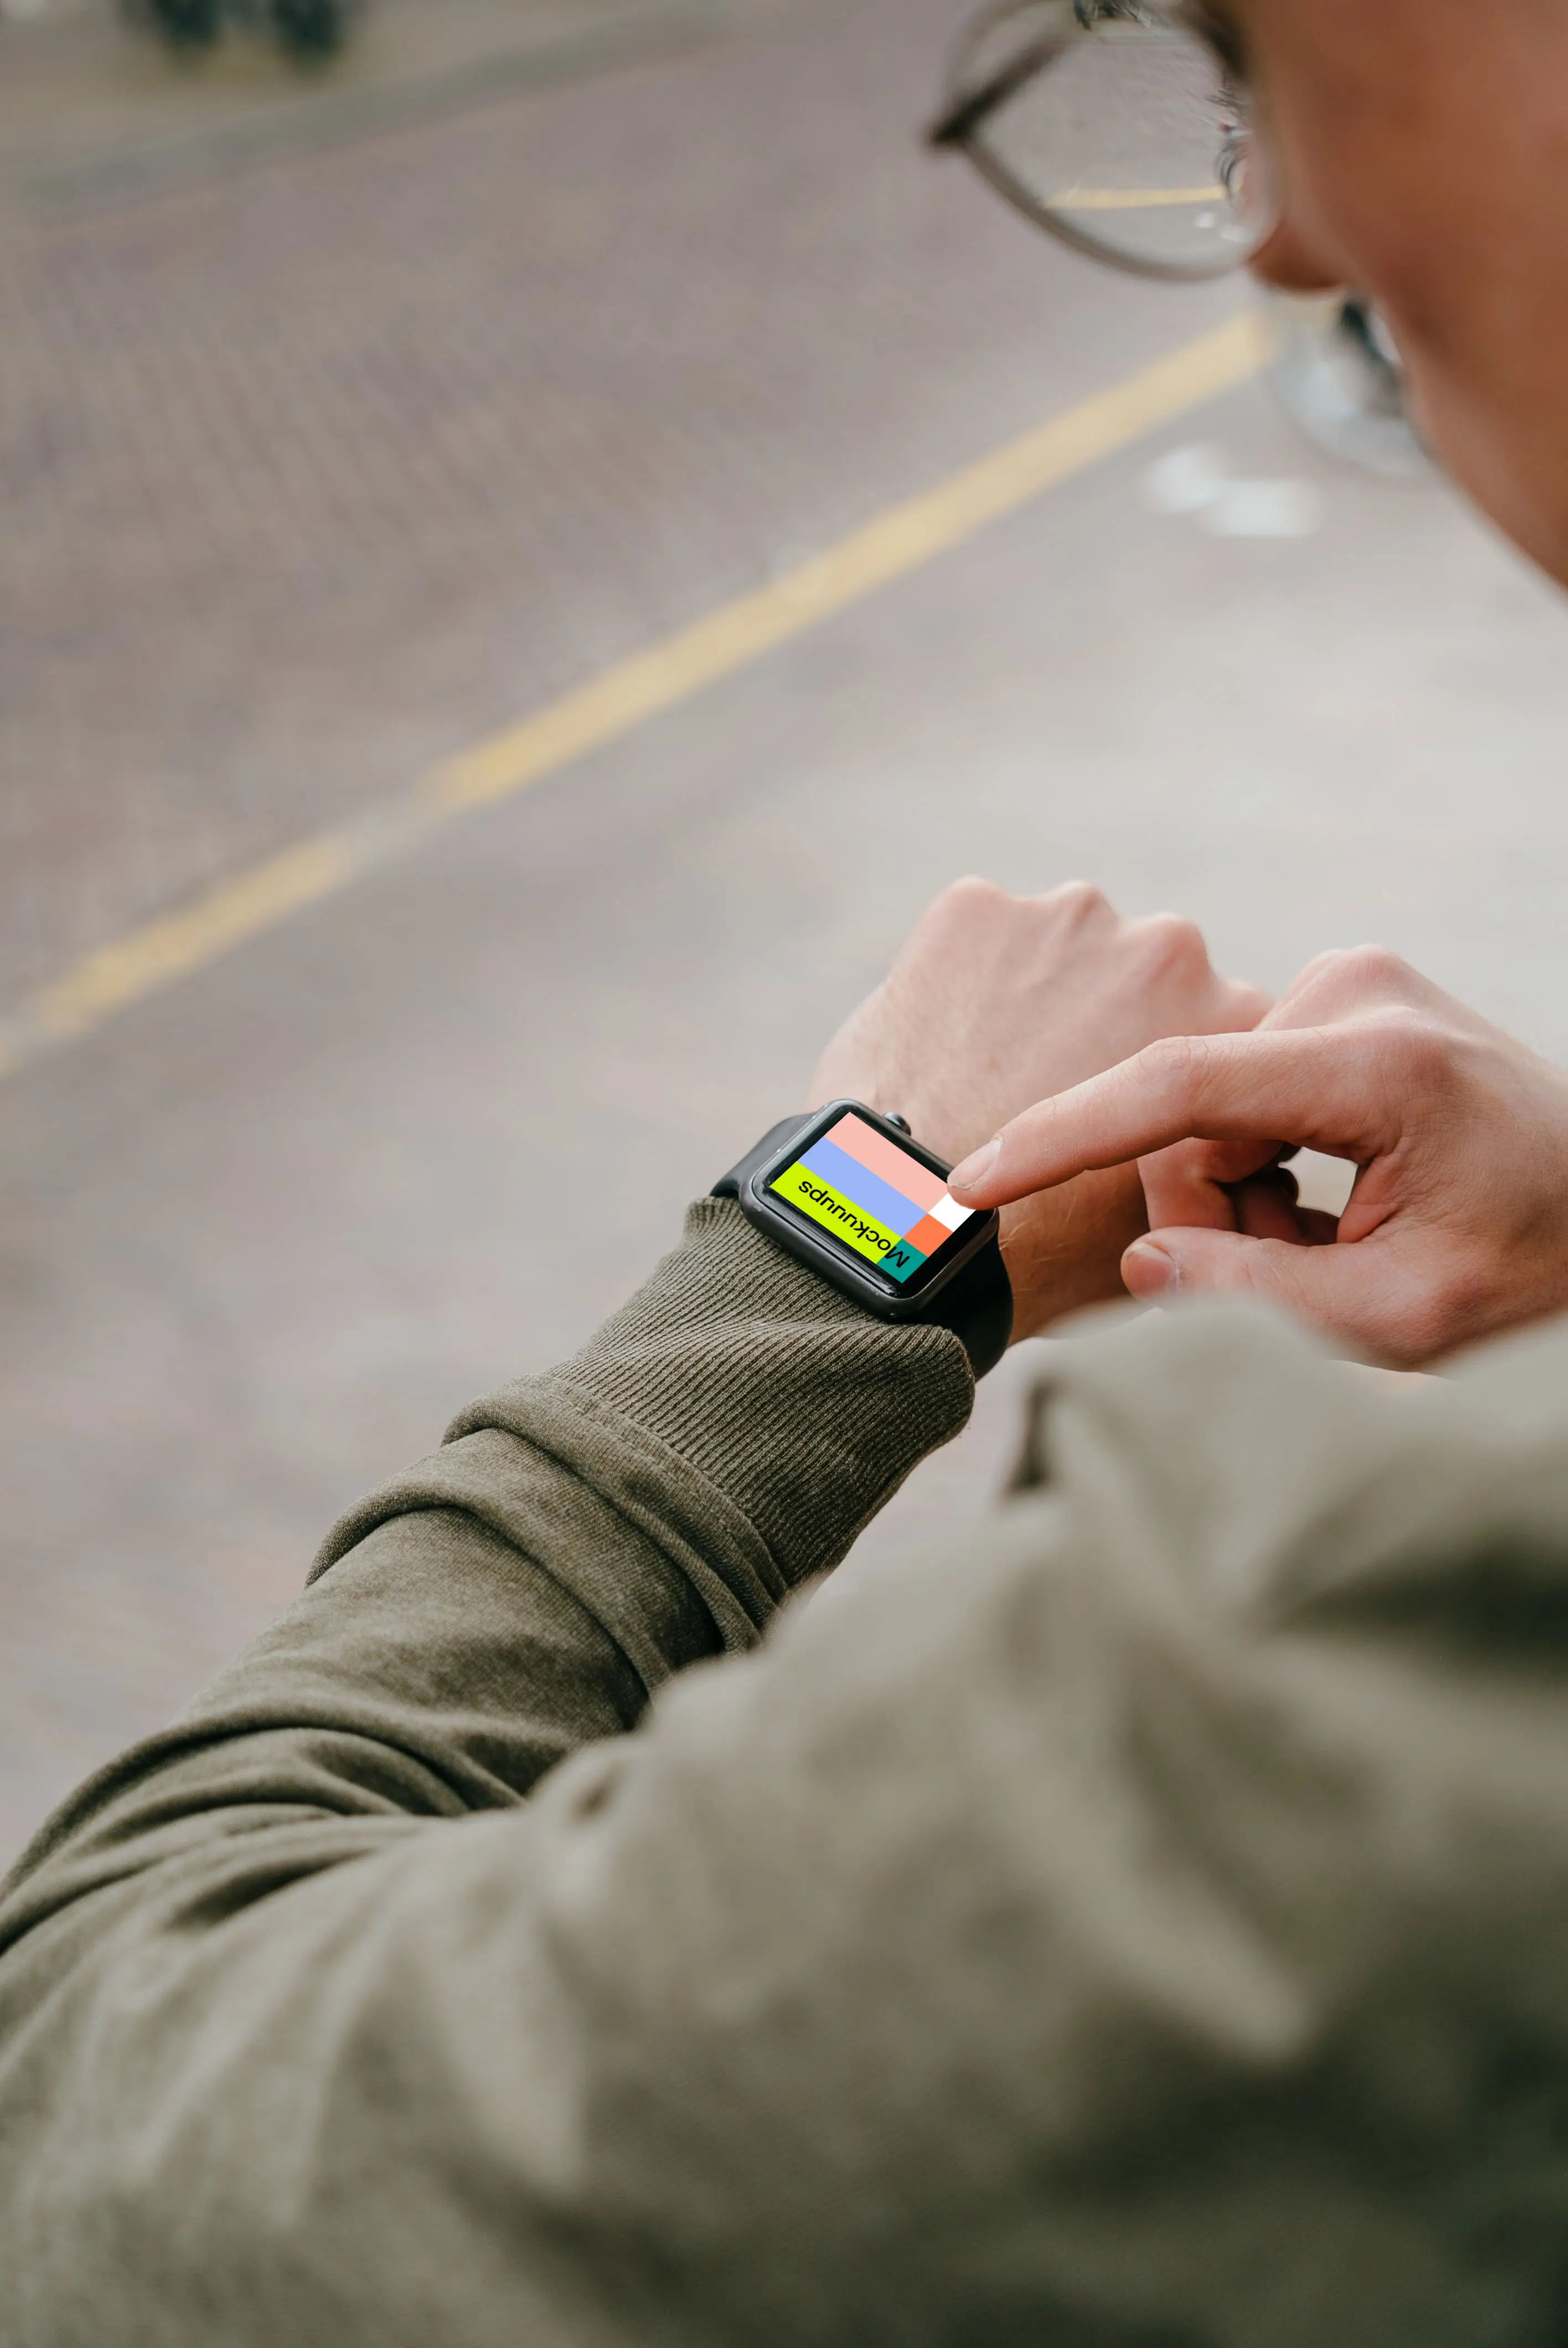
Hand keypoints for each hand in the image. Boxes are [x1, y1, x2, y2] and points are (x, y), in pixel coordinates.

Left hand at [809, 879, 1268, 1340]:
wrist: (919, 1231)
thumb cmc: (1053, 1249)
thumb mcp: (1177, 1218)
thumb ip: (1212, 1154)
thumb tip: (1213, 1152)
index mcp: (1236, 1020)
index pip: (1214, 1025)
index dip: (1164, 1072)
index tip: (1125, 1114)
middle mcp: (1167, 947)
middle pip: (1139, 975)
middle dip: (1106, 1020)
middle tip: (1053, 1095)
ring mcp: (1068, 918)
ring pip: (1056, 948)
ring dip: (1038, 995)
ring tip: (991, 1079)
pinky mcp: (976, 908)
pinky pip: (973, 937)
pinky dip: (958, 980)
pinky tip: (938, 1049)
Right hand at [948, 946, 1567, 1367]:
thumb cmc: (1536, 1275)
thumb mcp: (1404, 1323)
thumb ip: (1257, 1300)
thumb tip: (1137, 1257)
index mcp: (1380, 1063)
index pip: (1177, 1086)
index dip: (1061, 1138)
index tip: (969, 1182)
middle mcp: (1357, 992)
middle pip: (1189, 1116)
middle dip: (1210, 1216)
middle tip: (1298, 1282)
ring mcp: (1352, 985)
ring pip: (1208, 1112)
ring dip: (1240, 1201)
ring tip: (1331, 1247)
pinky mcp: (1347, 998)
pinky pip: (1243, 1092)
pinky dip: (1264, 1168)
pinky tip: (1332, 1208)